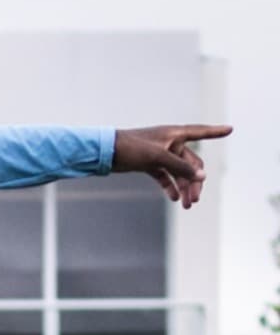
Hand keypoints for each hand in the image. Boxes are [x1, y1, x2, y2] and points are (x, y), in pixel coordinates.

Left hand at [112, 124, 231, 208]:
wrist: (104, 153)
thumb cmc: (131, 148)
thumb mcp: (158, 157)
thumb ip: (180, 167)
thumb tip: (202, 176)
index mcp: (173, 134)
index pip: (200, 132)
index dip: (215, 132)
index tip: (230, 129)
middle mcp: (169, 142)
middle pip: (190, 162)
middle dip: (194, 181)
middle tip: (194, 200)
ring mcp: (159, 153)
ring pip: (178, 172)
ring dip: (184, 187)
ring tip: (186, 205)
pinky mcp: (149, 163)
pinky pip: (164, 176)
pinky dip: (170, 186)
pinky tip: (173, 198)